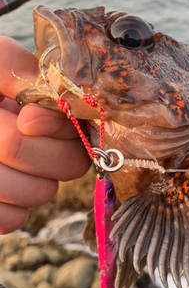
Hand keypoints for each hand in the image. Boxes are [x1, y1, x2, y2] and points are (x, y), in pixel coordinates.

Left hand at [0, 36, 90, 233]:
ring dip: (4, 174)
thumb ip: (17, 68)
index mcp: (49, 118)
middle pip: (68, 165)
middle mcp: (46, 152)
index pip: (82, 132)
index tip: (24, 117)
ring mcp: (25, 184)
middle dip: (24, 148)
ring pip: (39, 193)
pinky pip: (12, 219)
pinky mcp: (4, 211)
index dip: (57, 129)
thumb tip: (41, 110)